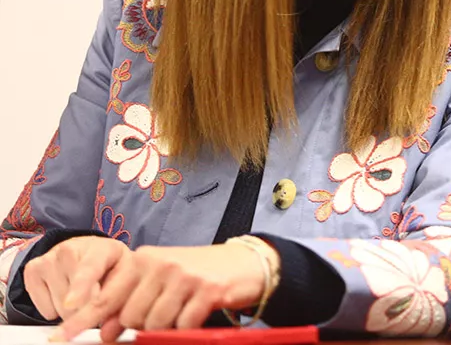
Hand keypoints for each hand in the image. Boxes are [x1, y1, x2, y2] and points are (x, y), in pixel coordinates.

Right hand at [23, 236, 128, 323]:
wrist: (91, 252)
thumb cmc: (112, 269)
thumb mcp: (126, 279)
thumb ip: (120, 302)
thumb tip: (107, 332)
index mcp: (106, 248)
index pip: (90, 270)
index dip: (81, 289)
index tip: (72, 303)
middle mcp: (75, 247)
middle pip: (73, 300)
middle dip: (86, 312)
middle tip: (95, 299)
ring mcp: (51, 256)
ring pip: (59, 306)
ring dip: (71, 311)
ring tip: (81, 293)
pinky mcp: (33, 268)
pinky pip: (42, 307)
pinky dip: (53, 309)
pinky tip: (64, 292)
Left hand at [56, 242, 274, 341]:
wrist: (244, 263)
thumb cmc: (196, 274)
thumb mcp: (159, 280)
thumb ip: (129, 301)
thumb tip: (105, 331)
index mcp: (143, 258)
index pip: (105, 295)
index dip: (82, 320)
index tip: (61, 337)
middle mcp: (160, 264)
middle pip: (129, 316)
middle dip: (139, 326)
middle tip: (160, 315)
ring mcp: (184, 276)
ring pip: (154, 324)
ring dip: (164, 328)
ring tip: (180, 312)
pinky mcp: (207, 290)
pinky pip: (181, 325)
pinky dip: (185, 328)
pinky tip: (194, 314)